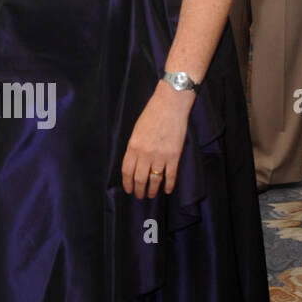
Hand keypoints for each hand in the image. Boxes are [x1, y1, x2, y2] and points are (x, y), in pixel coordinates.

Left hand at [120, 82, 191, 198]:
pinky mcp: (174, 156)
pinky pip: (170, 176)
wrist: (170, 104)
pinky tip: (167, 190)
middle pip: (139, 178)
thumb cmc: (152, 114)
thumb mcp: (136, 130)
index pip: (127, 171)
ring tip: (152, 195)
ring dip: (152, 190)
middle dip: (139, 190)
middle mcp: (145, 154)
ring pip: (154, 180)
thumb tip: (134, 163)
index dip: (127, 183)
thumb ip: (134, 147)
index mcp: (133, 147)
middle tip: (140, 196)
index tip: (129, 190)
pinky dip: (169, 185)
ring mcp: (160, 156)